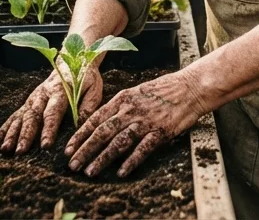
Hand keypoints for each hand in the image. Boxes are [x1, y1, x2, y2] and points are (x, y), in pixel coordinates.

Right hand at [0, 64, 103, 154]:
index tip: (45, 146)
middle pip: (32, 116)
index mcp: (61, 91)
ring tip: (6, 149)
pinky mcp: (28, 101)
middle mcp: (43, 94)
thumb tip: (81, 125)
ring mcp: (33, 97)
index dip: (49, 129)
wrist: (72, 59)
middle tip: (20, 151)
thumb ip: (88, 106)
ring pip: (21, 116)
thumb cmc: (85, 78)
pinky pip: (15, 114)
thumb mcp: (93, 88)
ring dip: (12, 133)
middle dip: (25, 134)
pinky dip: (5, 127)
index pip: (53, 112)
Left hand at [64, 71, 204, 177]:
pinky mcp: (160, 131)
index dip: (80, 135)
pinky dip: (131, 161)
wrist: (190, 87)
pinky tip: (121, 172)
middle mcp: (130, 110)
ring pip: (118, 142)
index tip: (68, 148)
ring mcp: (145, 121)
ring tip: (90, 171)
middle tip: (72, 164)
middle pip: (102, 133)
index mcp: (122, 99)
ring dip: (102, 158)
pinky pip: (142, 148)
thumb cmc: (164, 90)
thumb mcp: (137, 92)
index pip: (95, 119)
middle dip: (85, 150)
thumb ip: (120, 107)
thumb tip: (102, 122)